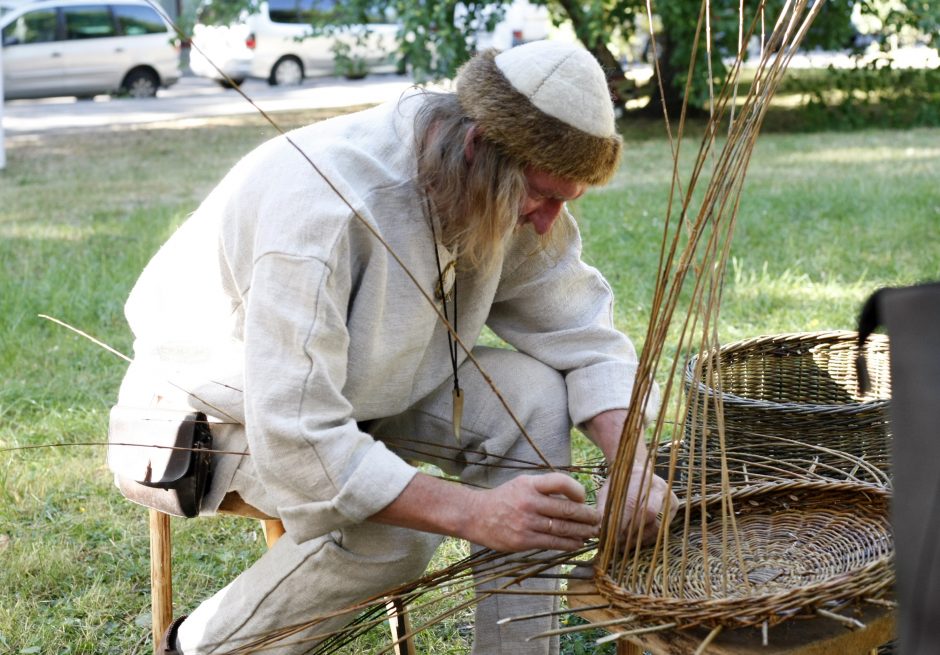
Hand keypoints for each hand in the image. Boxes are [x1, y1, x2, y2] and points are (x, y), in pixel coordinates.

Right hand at [462, 473, 600, 551]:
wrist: (475, 515)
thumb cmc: (504, 499)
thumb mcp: (522, 484)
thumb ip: (546, 488)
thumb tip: (575, 497)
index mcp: (529, 484)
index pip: (560, 482)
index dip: (577, 490)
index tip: (584, 497)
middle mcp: (528, 502)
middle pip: (567, 509)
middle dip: (587, 516)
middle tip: (598, 520)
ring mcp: (526, 522)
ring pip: (562, 528)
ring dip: (582, 532)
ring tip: (592, 532)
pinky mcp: (523, 540)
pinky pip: (552, 543)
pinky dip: (569, 544)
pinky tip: (577, 543)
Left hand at [595, 465, 677, 546]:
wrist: (640, 473)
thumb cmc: (621, 485)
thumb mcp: (609, 491)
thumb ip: (603, 508)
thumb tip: (598, 530)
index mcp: (640, 479)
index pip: (631, 504)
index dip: (621, 523)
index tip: (609, 536)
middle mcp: (658, 487)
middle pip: (647, 514)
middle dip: (631, 532)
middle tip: (616, 542)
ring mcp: (669, 498)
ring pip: (656, 525)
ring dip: (638, 539)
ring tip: (623, 545)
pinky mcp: (674, 507)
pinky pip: (661, 530)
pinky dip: (646, 539)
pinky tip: (634, 543)